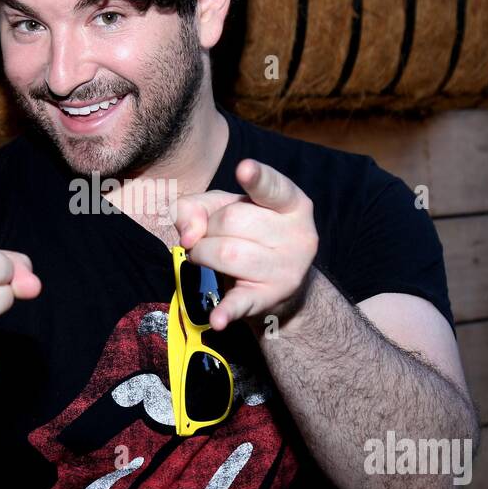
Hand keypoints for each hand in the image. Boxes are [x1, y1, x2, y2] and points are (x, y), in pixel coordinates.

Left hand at [172, 159, 318, 331]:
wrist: (280, 288)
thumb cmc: (250, 237)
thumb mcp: (228, 208)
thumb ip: (198, 206)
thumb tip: (189, 234)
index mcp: (293, 204)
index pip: (273, 187)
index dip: (256, 177)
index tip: (243, 168)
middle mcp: (298, 235)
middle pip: (232, 219)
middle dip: (208, 228)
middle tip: (211, 238)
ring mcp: (286, 270)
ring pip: (225, 253)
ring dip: (202, 255)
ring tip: (207, 258)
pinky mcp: (267, 299)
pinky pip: (241, 302)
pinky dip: (226, 311)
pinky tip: (217, 320)